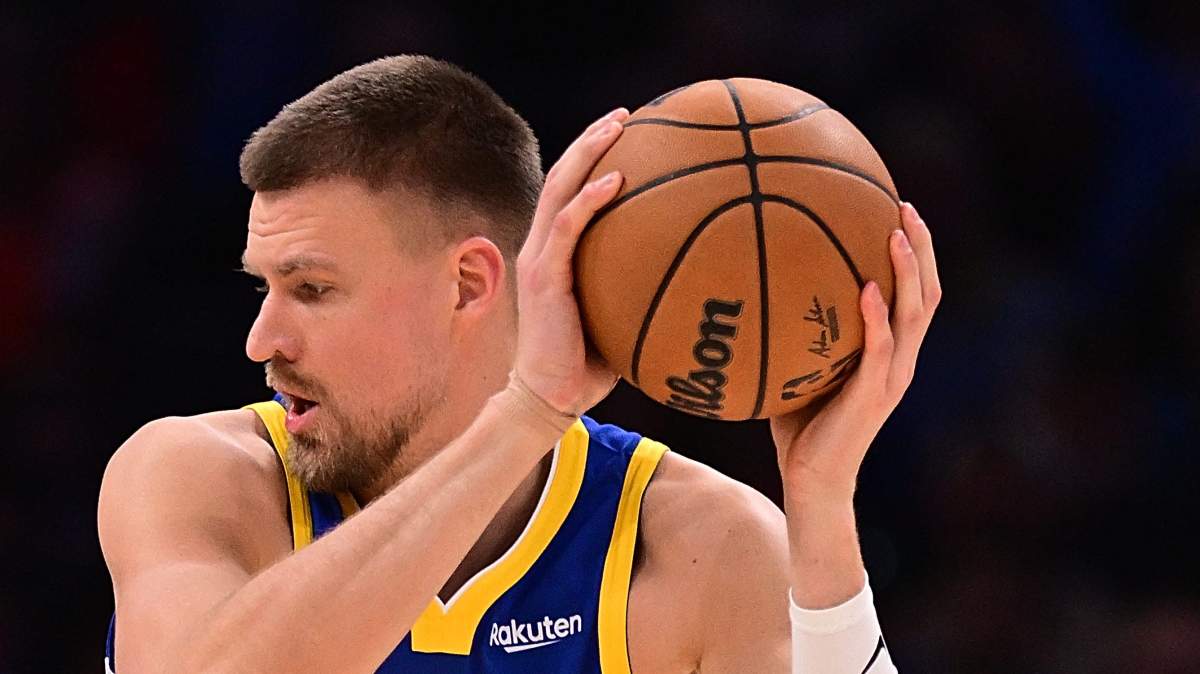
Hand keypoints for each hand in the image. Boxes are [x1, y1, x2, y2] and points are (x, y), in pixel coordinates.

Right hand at [513, 108, 629, 414]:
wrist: (550, 399)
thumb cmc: (589, 367)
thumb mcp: (620, 320)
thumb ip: (642, 293)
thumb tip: (700, 282)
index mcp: (556, 253)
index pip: (570, 193)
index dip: (593, 158)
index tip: (629, 134)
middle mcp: (542, 246)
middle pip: (562, 176)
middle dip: (592, 140)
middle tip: (626, 115)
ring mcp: (538, 258)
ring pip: (559, 189)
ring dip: (588, 153)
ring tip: (618, 126)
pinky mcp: (543, 277)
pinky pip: (567, 227)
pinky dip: (589, 200)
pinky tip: (617, 181)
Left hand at [770, 202, 941, 503]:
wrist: (811, 480)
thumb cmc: (799, 425)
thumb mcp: (799, 367)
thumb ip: (795, 332)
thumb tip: (753, 285)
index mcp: (891, 353)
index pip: (916, 294)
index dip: (916, 253)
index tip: (899, 209)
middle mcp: (900, 361)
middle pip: (927, 294)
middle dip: (921, 247)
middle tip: (903, 205)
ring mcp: (891, 378)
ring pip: (915, 315)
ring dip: (909, 271)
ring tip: (896, 231)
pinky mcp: (872, 396)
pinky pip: (879, 350)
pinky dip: (878, 318)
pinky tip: (868, 288)